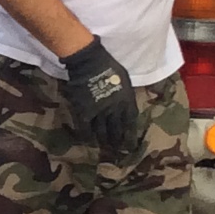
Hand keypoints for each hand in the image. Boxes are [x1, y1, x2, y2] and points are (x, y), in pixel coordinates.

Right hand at [60, 38, 141, 159]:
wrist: (89, 62)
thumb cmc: (108, 66)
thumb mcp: (125, 79)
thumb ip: (126, 94)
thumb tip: (126, 103)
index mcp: (126, 101)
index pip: (130, 123)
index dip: (130, 135)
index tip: (131, 146)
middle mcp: (114, 110)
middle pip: (116, 130)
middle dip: (117, 142)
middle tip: (117, 152)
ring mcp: (99, 112)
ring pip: (102, 132)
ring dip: (103, 141)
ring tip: (104, 149)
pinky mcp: (83, 112)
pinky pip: (85, 129)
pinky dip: (86, 137)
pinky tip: (88, 142)